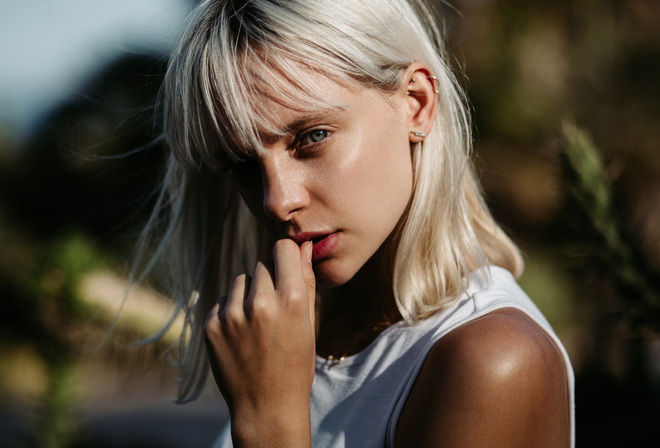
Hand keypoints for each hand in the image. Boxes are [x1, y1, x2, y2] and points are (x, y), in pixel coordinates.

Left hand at [204, 239, 315, 446]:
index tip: (287, 267)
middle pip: (262, 265)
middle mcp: (260, 303)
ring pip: (241, 280)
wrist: (266, 407)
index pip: (283, 249)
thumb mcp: (309, 324)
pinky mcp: (212, 325)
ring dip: (249, 294)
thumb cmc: (296, 365)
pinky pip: (224, 300)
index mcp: (291, 301)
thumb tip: (305, 245)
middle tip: (276, 309)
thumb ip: (306, 281)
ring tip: (258, 324)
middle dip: (270, 279)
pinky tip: (242, 336)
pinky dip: (232, 311)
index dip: (286, 256)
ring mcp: (232, 315)